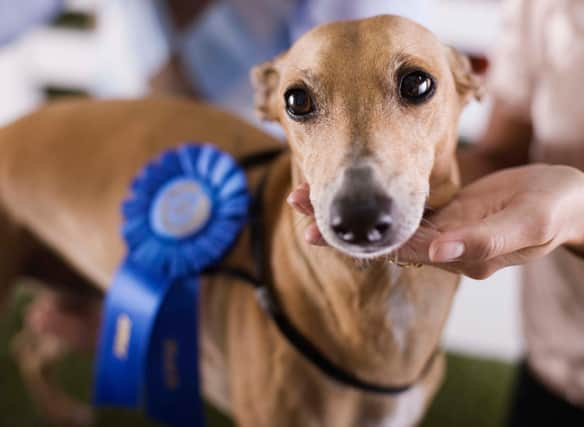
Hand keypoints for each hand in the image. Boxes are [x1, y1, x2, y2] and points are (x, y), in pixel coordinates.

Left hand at [287, 165, 583, 278]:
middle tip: (297, 202)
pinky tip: (349, 185)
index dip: (355, 240)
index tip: (316, 229)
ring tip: (308, 189)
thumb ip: (484, 242)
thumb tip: (439, 253)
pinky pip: (401, 207)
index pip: (397, 248)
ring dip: (349, 208)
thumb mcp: (528, 225)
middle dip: (338, 223)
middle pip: (381, 238)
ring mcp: (440, 228)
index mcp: (458, 254)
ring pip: (385, 222)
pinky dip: (373, 198)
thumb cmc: (554, 211)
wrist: (567, 200)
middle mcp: (441, 246)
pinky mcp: (443, 211)